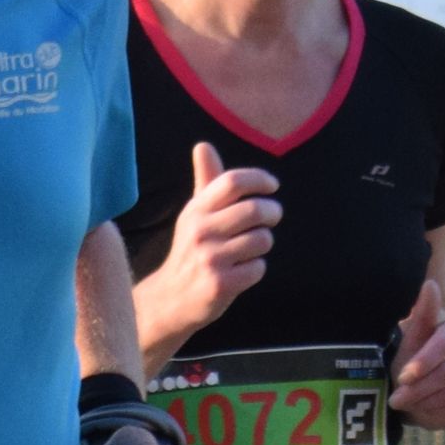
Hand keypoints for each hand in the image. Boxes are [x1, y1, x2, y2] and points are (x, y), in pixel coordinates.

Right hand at [135, 149, 277, 356]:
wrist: (171, 299)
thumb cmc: (191, 251)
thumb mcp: (194, 215)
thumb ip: (205, 181)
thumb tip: (203, 145)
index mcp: (196, 210)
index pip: (233, 182)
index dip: (259, 180)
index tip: (272, 187)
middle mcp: (201, 231)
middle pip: (255, 210)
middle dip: (273, 212)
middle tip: (273, 216)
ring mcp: (210, 259)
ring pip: (262, 240)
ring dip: (263, 244)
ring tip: (251, 249)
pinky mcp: (219, 284)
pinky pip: (258, 268)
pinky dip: (256, 269)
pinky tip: (242, 272)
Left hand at [387, 277, 444, 430]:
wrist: (414, 394)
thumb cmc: (408, 363)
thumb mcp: (409, 341)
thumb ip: (422, 314)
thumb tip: (431, 284)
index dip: (423, 363)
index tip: (402, 377)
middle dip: (419, 389)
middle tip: (396, 399)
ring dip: (426, 403)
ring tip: (408, 404)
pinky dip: (440, 415)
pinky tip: (425, 412)